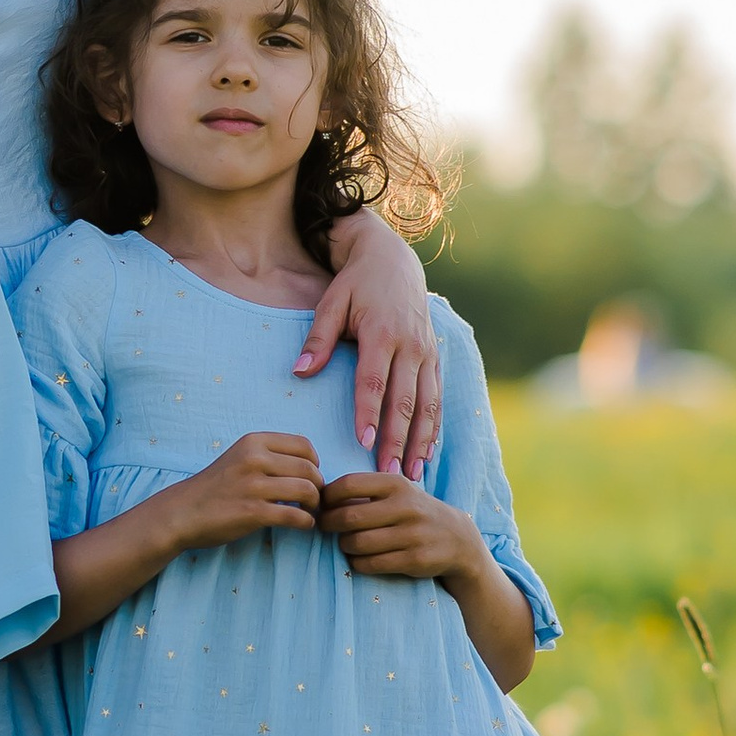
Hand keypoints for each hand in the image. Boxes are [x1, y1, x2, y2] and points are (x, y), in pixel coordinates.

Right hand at [168, 431, 322, 549]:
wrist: (182, 512)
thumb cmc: (215, 487)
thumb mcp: (239, 457)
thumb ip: (268, 455)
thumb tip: (309, 464)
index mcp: (253, 442)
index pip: (304, 445)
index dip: (315, 462)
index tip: (310, 476)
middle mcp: (254, 459)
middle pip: (309, 469)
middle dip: (318, 486)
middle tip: (313, 498)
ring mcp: (253, 486)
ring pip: (307, 491)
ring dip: (314, 504)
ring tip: (309, 511)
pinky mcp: (253, 513)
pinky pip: (295, 516)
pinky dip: (306, 522)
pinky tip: (302, 525)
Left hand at [301, 216, 441, 479]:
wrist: (393, 260)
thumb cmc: (355, 284)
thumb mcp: (331, 303)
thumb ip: (318, 339)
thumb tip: (299, 372)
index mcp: (382, 333)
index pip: (374, 381)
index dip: (369, 414)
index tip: (363, 445)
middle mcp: (410, 345)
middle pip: (404, 400)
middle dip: (398, 440)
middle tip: (389, 475)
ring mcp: (427, 353)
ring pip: (428, 404)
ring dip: (421, 442)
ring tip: (413, 475)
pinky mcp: (435, 358)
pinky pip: (437, 398)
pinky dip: (433, 428)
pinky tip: (427, 453)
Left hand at [317, 473, 478, 582]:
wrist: (458, 539)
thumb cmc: (414, 512)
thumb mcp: (397, 492)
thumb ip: (365, 491)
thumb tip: (318, 495)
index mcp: (396, 484)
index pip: (349, 484)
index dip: (327, 496)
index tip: (321, 504)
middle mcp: (406, 506)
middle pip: (349, 517)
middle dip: (329, 524)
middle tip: (324, 527)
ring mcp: (412, 534)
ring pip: (357, 543)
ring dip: (344, 545)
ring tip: (346, 543)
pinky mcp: (415, 560)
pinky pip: (371, 564)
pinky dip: (357, 563)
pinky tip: (360, 558)